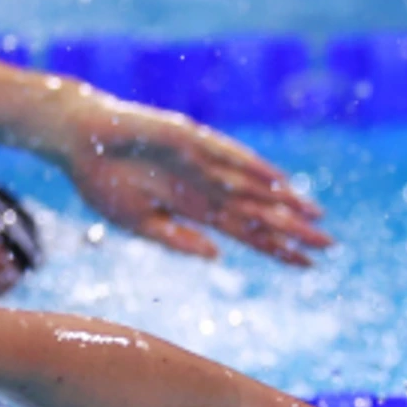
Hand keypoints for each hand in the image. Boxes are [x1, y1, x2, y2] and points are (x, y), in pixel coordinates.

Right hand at [56, 90, 332, 266]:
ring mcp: (202, 162)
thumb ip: (177, 240)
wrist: (76, 140)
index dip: (277, 248)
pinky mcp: (190, 140)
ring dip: (284, 201)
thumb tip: (217, 257)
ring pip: (252, 186)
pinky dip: (254, 169)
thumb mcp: (138, 222)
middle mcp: (207, 186)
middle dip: (293, 229)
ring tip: (316, 216)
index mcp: (196, 209)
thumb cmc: (102, 182)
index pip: (248, 233)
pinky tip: (280, 182)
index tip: (307, 266)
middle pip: (259, 212)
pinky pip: (228, 156)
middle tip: (330, 245)